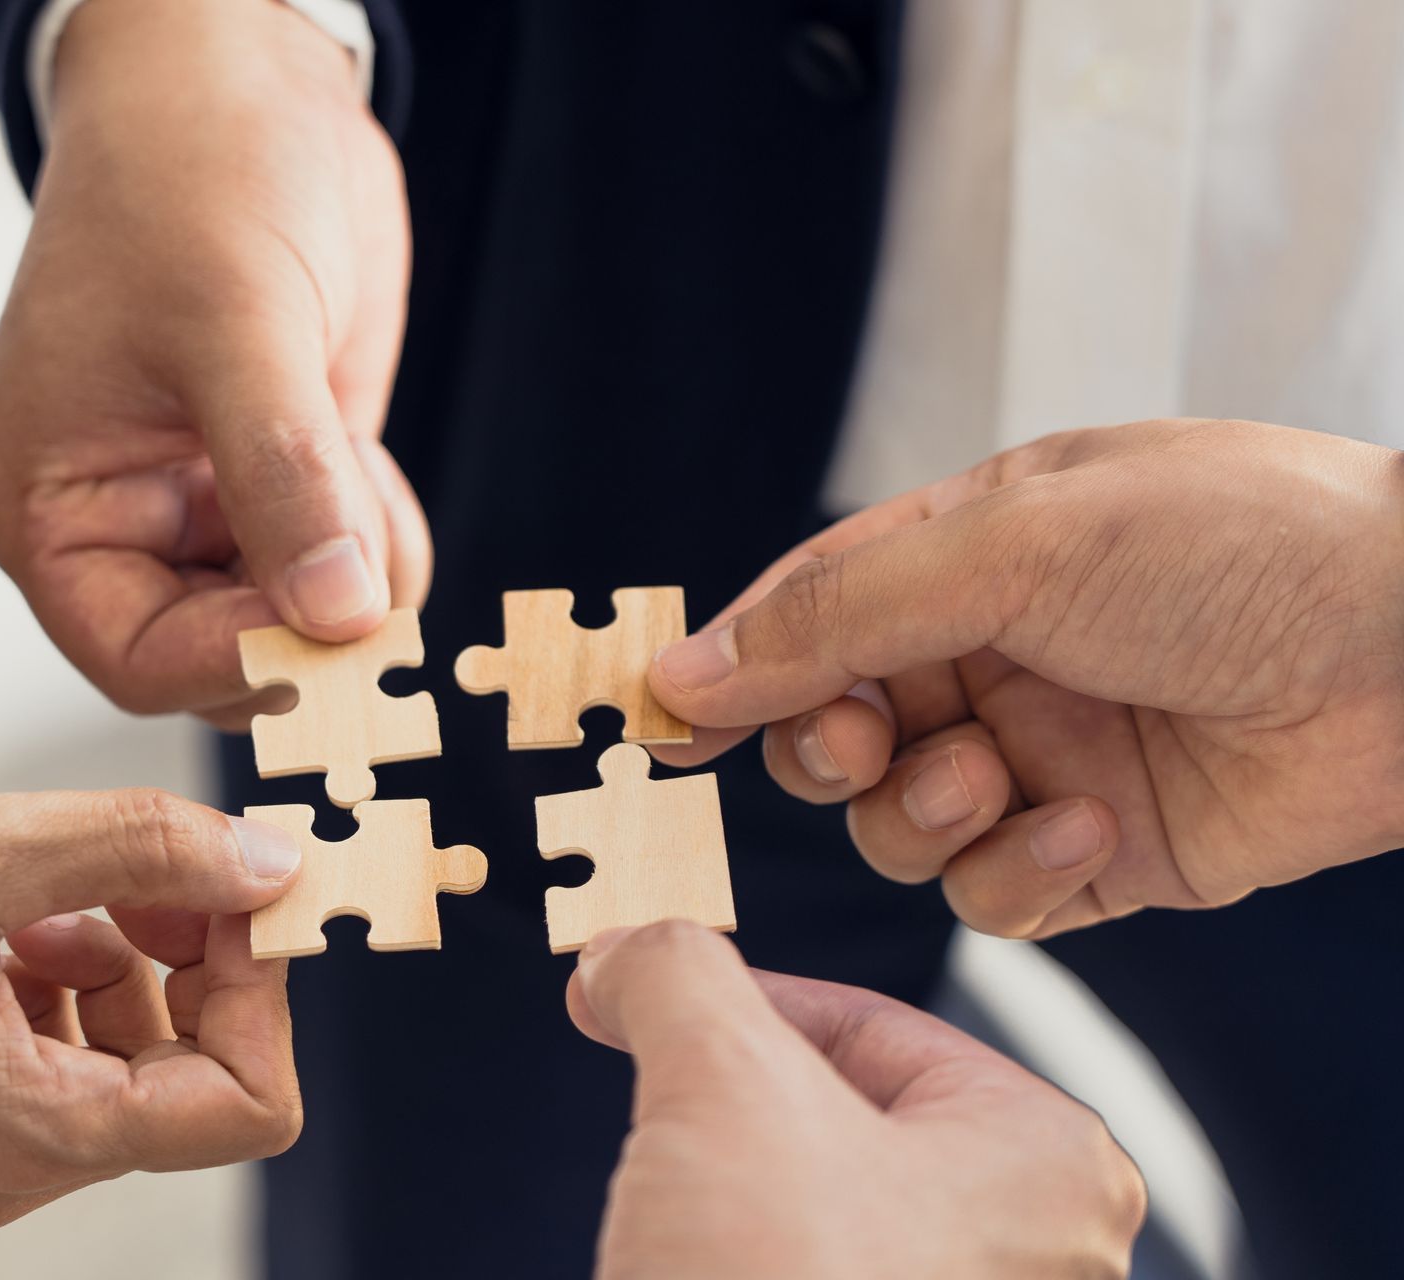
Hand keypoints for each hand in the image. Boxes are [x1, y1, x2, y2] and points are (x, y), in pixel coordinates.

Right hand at [0, 0, 426, 727]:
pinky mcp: (284, 474)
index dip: (237, 664)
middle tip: (373, 573)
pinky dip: (379, 544)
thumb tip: (338, 614)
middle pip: (223, 652)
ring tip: (363, 476)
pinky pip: (342, 565)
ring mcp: (210, 501)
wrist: (244, 85)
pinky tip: (372, 466)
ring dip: (357, 583)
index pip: (136, 656)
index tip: (332, 638)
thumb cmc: (186, 173)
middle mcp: (124, 519)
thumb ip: (283, 476)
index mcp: (51, 503)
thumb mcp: (232, 322)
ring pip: (297, 617)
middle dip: (308, 626)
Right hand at [0, 785, 304, 1227]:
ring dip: (131, 949)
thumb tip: (274, 863)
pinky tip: (13, 903)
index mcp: (28, 1136)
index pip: (246, 1103)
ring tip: (60, 876)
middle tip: (156, 857)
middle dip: (199, 954)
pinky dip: (65, 962)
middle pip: (194, 1072)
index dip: (264, 986)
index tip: (238, 884)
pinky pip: (54, 1040)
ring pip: (128, 1048)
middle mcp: (9, 1163)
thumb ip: (142, 852)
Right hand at [569, 922, 1144, 1277]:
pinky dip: (735, 1256)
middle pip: (842, 1113)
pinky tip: (686, 1267)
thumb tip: (630, 949)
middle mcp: (1033, 1254)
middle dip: (728, 1101)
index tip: (639, 994)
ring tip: (675, 1215)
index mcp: (1046, 1162)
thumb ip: (679, 972)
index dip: (733, 999)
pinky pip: (809, 1272)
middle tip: (653, 1101)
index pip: (869, 1023)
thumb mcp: (720, 1078)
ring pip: (817, 1202)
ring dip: (724, 1187)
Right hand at [649, 419, 1403, 936]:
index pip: (810, 612)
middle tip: (865, 745)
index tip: (667, 721)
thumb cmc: (1243, 547)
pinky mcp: (1103, 850)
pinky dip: (1020, 871)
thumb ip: (839, 614)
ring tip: (994, 779)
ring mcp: (1045, 756)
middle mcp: (995, 657)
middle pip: (835, 731)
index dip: (735, 666)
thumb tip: (688, 665)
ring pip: (899, 824)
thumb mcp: (1015, 545)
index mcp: (969, 554)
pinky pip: (997, 892)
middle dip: (830, 751)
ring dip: (923, 815)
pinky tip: (1092, 825)